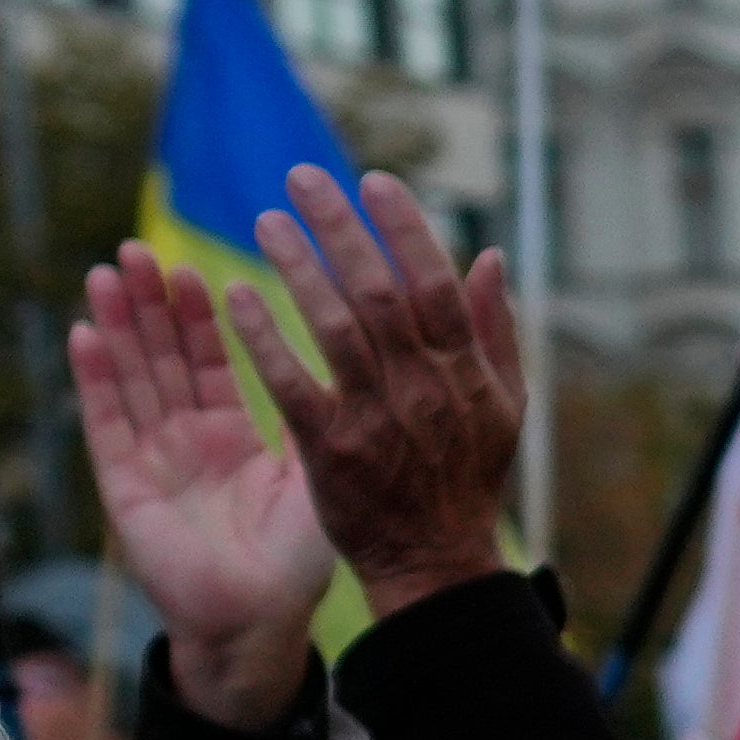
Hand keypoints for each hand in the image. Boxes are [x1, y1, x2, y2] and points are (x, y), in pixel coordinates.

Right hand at [68, 244, 328, 731]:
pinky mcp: (123, 485)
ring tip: (108, 272)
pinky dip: (97, 379)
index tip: (190, 265)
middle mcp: (186, 442)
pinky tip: (87, 334)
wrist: (259, 624)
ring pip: (131, 379)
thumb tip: (345, 359)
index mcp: (233, 439)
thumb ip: (313, 420)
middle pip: (163, 360)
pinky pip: (107, 423)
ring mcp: (151, 460)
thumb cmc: (295, 563)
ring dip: (118, 326)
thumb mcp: (311, 477)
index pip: (211, 362)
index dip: (199, 316)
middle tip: (138, 250)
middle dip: (149, 306)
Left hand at [233, 165, 524, 615]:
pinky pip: (291, 383)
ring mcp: (377, 420)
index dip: (404, 229)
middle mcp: (425, 390)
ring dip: (298, 268)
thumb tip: (486, 256)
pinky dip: (264, 338)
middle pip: (381, 293)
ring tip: (265, 222)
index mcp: (468, 374)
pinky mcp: (331, 451)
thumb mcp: (504, 406)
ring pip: (335, 328)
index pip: (437, 284)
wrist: (434, 562)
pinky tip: (235, 296)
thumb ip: (496, 330)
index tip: (372, 181)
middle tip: (301, 178)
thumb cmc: (466, 478)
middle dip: (341, 229)